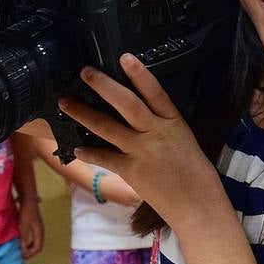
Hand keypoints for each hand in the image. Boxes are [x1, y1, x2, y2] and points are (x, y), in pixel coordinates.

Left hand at [19, 198, 44, 260]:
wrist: (28, 199)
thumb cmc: (26, 212)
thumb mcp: (23, 226)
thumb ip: (24, 238)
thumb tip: (23, 250)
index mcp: (39, 232)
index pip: (38, 247)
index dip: (30, 254)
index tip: (22, 256)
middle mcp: (40, 231)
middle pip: (38, 246)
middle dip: (31, 252)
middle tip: (22, 256)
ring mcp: (38, 228)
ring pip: (36, 242)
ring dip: (29, 248)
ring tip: (21, 250)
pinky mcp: (35, 225)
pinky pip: (34, 238)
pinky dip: (29, 242)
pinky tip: (22, 242)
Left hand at [58, 55, 221, 229]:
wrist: (199, 207)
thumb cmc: (197, 176)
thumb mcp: (185, 142)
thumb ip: (165, 128)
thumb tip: (144, 117)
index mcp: (173, 123)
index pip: (155, 92)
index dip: (139, 74)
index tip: (124, 57)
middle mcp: (156, 133)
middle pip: (127, 104)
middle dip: (104, 86)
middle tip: (85, 72)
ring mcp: (142, 152)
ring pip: (108, 127)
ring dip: (83, 113)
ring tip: (65, 102)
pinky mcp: (132, 171)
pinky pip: (105, 158)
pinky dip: (89, 153)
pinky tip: (75, 149)